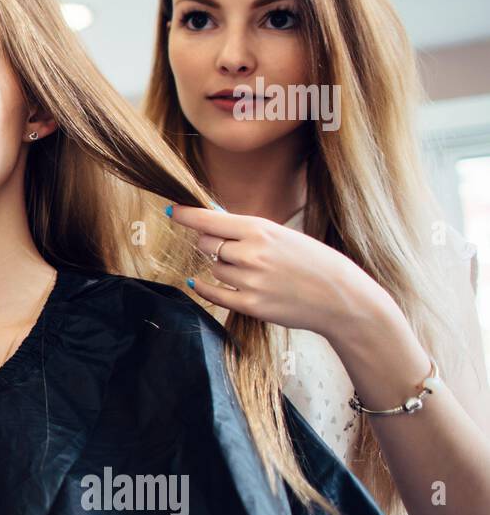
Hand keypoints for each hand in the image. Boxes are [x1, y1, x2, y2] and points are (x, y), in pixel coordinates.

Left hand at [165, 204, 388, 338]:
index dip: (186, 215)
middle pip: (205, 244)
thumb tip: (211, 225)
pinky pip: (213, 293)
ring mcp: (249, 280)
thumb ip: (249, 232)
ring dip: (222, 267)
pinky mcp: (249, 305)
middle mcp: (251, 253)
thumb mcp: (284, 235)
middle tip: (228, 247)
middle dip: (210, 244)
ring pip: (213, 268)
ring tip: (251, 270)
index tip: (171, 210)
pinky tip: (197, 282)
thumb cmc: (315, 262)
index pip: (209, 219)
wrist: (342, 298)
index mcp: (261, 229)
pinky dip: (203, 287)